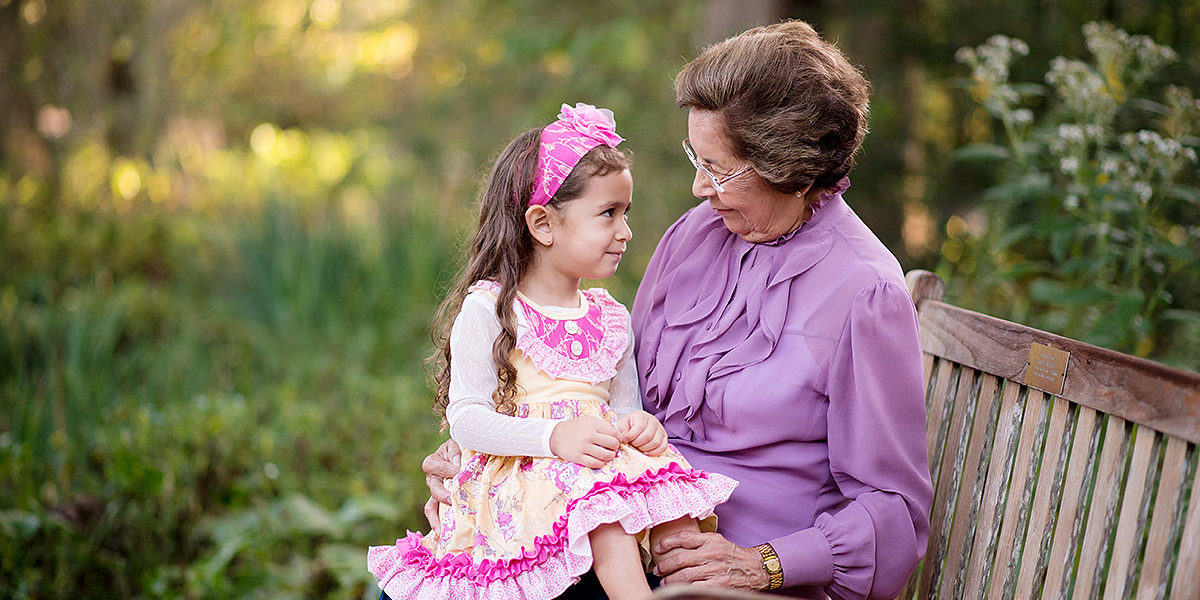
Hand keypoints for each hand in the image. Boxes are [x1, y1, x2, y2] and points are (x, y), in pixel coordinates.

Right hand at [420, 439, 460, 528]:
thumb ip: (457, 451)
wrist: (467, 452)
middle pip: (433, 488)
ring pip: (432, 505)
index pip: (432, 466)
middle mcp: (432, 478)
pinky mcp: (443, 501)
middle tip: (452, 500)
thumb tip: (457, 466)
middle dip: (442, 495)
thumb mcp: (459, 443)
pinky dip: (436, 523)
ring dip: (437, 516)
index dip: (444, 470)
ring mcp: (437, 491)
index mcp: (434, 461)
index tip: (458, 472)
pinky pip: (435, 512)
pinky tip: (442, 533)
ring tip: (443, 528)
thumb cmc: (462, 447)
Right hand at [549, 415, 619, 467]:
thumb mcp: (588, 420)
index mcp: (593, 424)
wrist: (556, 435)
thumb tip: (618, 435)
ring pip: (606, 455)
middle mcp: (589, 435)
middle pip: (612, 444)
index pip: (614, 432)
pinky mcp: (578, 458)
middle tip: (613, 448)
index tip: (618, 440)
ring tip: (608, 454)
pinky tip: (601, 460)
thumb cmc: (575, 428)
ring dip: (610, 456)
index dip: (619, 437)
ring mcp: (583, 447)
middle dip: (616, 447)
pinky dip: (601, 463)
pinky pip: (595, 463)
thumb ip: (602, 426)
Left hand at [617, 411, 667, 455]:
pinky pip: (662, 447)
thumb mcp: (623, 424)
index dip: (631, 436)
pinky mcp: (665, 438)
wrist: (639, 424)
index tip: (625, 440)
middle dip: (637, 443)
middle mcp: (654, 421)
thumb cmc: (630, 425)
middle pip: (647, 436)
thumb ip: (621, 430)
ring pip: (655, 443)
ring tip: (638, 447)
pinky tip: (646, 451)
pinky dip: (654, 452)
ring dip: (645, 448)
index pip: (639, 427)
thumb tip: (623, 438)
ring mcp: (661, 430)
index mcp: (642, 416)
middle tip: (632, 444)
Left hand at [652, 530, 768, 589]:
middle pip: (680, 559)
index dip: (667, 542)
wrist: (754, 568)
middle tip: (658, 570)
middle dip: (664, 567)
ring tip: (664, 582)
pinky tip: (678, 590)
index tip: (658, 548)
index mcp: (710, 540)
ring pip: (684, 576)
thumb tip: (675, 542)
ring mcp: (715, 570)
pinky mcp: (718, 584)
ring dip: (670, 581)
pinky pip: (695, 588)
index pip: (683, 537)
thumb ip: (699, 540)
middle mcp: (711, 554)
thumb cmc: (731, 554)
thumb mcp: (717, 540)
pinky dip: (684, 589)